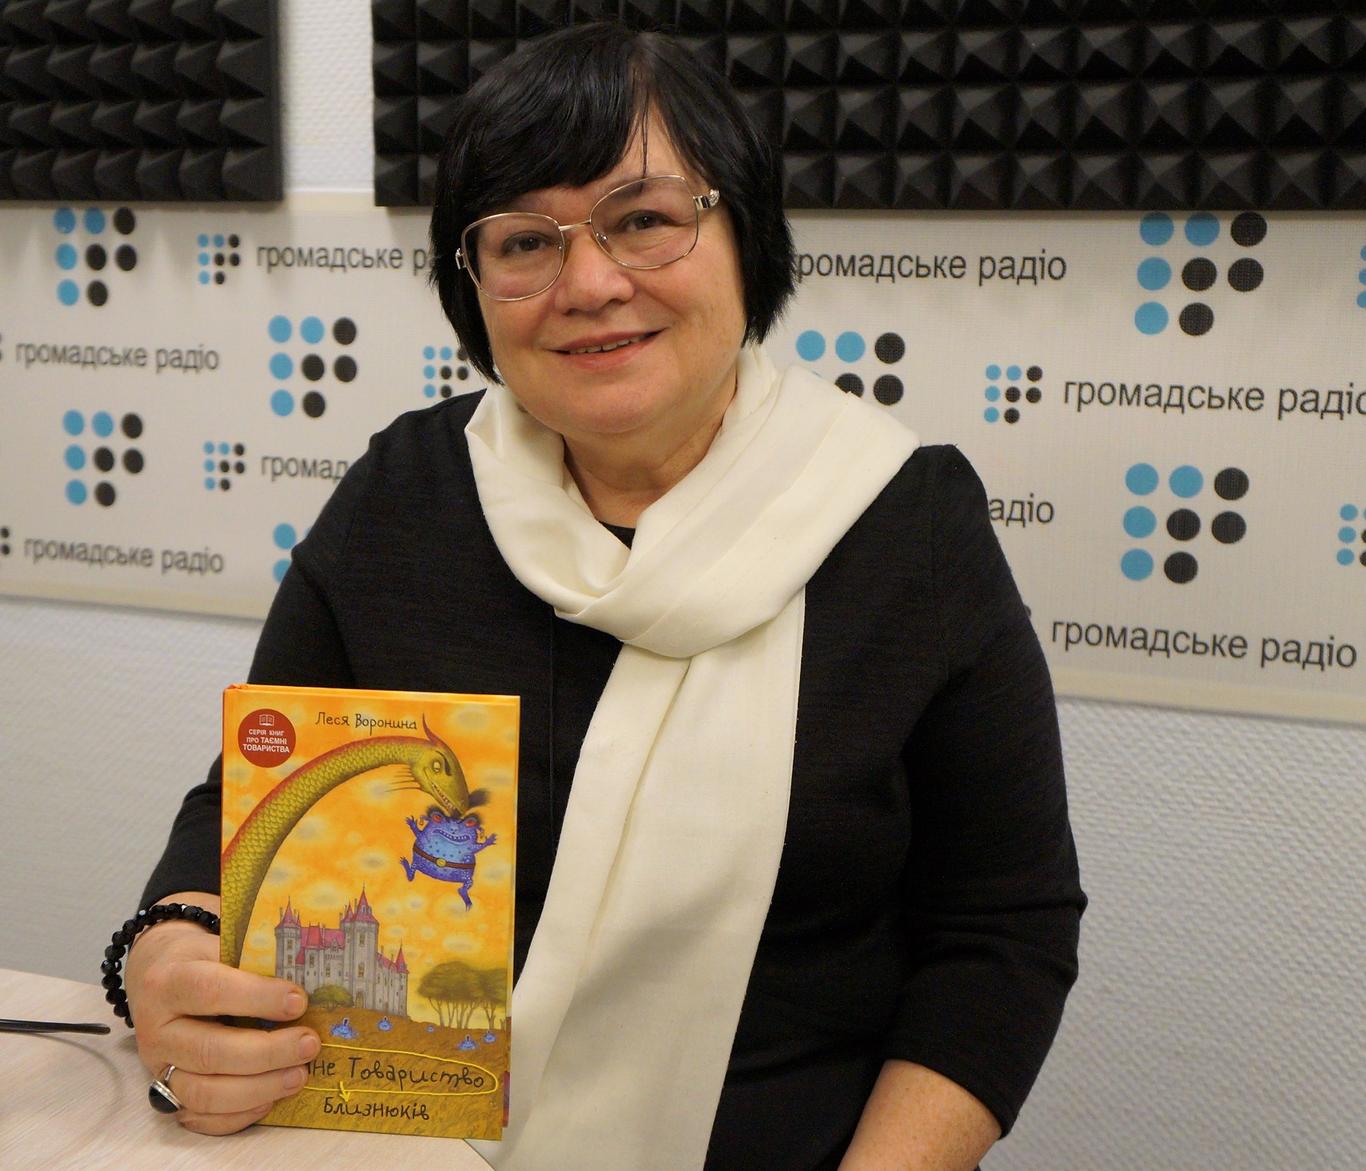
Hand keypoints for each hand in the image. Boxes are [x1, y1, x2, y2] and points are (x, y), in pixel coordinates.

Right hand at [124, 893, 320, 1134]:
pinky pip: (200, 1118)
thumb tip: (315, 977)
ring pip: (203, 1093)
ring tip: (299, 1075)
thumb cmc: (204, 959)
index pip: (210, 992)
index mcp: (169, 982)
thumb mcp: (223, 945)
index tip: (299, 1001)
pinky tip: (273, 1097)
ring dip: (258, 1089)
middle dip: (267, 1053)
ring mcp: (158, 1068)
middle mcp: (156, 1030)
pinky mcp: (165, 1094)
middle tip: (310, 1044)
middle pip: (210, 1051)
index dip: (257, 998)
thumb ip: (257, 960)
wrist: (159, 977)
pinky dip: (239, 1114)